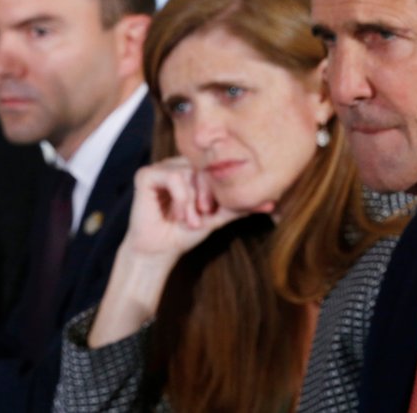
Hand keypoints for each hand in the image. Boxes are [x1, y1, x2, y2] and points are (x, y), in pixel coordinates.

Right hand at [122, 156, 248, 264]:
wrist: (161, 251)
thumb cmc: (186, 232)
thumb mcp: (218, 217)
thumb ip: (240, 207)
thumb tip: (271, 204)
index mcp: (193, 171)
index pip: (215, 168)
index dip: (218, 190)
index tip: (213, 212)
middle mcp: (177, 164)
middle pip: (204, 168)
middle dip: (207, 195)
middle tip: (203, 216)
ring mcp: (160, 167)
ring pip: (189, 172)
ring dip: (192, 201)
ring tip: (189, 221)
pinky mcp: (145, 175)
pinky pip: (172, 176)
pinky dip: (180, 197)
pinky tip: (177, 214)